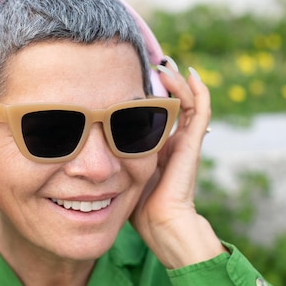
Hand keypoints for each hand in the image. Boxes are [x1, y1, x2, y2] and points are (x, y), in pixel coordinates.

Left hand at [130, 61, 224, 268]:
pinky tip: (188, 73)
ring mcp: (186, 141)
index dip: (150, 96)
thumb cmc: (140, 207)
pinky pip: (200, 110)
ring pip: (189, 101)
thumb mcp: (122, 176)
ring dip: (178, 81)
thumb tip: (85, 149)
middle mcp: (175, 142)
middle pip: (175, 103)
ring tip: (164, 64)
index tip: (134, 79)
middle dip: (166, 83)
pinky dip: (198, 90)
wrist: (160, 223)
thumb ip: (112, 162)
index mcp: (160, 149)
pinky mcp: (192, 143)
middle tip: (152, 63)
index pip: (159, 114)